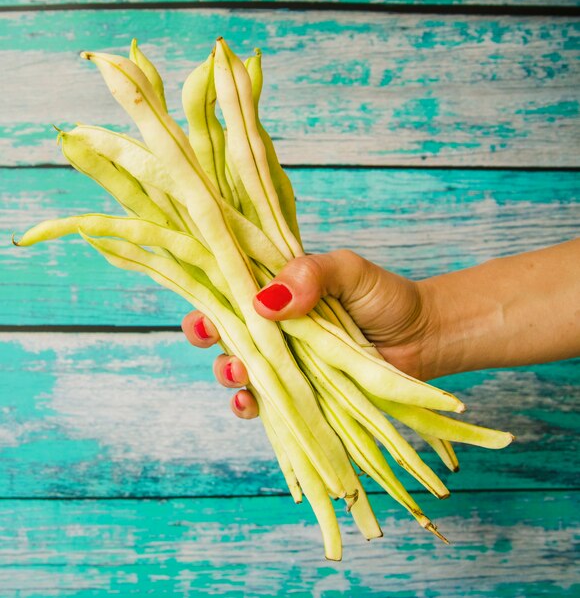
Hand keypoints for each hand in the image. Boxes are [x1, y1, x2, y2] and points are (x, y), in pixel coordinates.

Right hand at [182, 250, 435, 419]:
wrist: (423, 338)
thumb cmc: (385, 298)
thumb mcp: (348, 270)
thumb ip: (311, 274)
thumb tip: (264, 300)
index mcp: (278, 289)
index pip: (230, 288)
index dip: (209, 294)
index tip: (204, 302)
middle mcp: (274, 326)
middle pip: (223, 330)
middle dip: (206, 334)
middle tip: (210, 333)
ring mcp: (285, 361)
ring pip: (238, 367)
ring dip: (226, 371)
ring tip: (238, 372)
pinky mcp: (298, 393)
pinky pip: (265, 401)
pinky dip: (249, 405)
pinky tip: (248, 403)